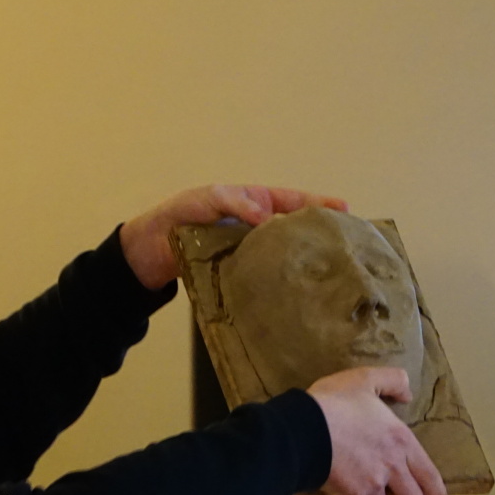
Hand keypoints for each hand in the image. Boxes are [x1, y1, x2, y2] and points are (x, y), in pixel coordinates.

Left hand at [118, 185, 347, 289]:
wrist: (147, 255)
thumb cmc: (176, 217)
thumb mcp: (205, 200)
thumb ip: (235, 204)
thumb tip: (265, 217)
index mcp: (253, 203)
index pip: (292, 201)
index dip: (319, 204)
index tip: (344, 209)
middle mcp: (257, 230)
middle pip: (295, 231)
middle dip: (320, 237)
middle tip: (347, 247)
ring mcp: (250, 256)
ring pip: (283, 258)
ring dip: (303, 265)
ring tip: (330, 272)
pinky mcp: (241, 280)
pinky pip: (266, 280)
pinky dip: (281, 286)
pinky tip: (296, 294)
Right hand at [307, 368, 446, 494]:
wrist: (304, 428)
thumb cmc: (336, 402)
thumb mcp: (366, 379)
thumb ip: (392, 381)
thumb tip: (407, 394)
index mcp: (401, 442)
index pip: (428, 475)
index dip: (435, 491)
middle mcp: (390, 468)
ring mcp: (368, 485)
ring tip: (358, 492)